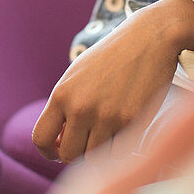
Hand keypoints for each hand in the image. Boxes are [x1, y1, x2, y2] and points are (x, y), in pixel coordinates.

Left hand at [32, 0, 193, 164]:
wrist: (152, 36)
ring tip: (111, 133)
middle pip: (69, 154)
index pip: (41, 138)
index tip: (61, 148)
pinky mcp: (130, 119)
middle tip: (91, 142)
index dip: (49, 151)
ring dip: (101, 150)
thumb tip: (60, 138)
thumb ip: (66, 103)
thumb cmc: (116, 53)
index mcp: (62, 94)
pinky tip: (127, 128)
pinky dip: (122, 145)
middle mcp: (80, 107)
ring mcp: (106, 115)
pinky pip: (119, 150)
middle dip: (78, 152)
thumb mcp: (79, 73)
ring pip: (94, 157)